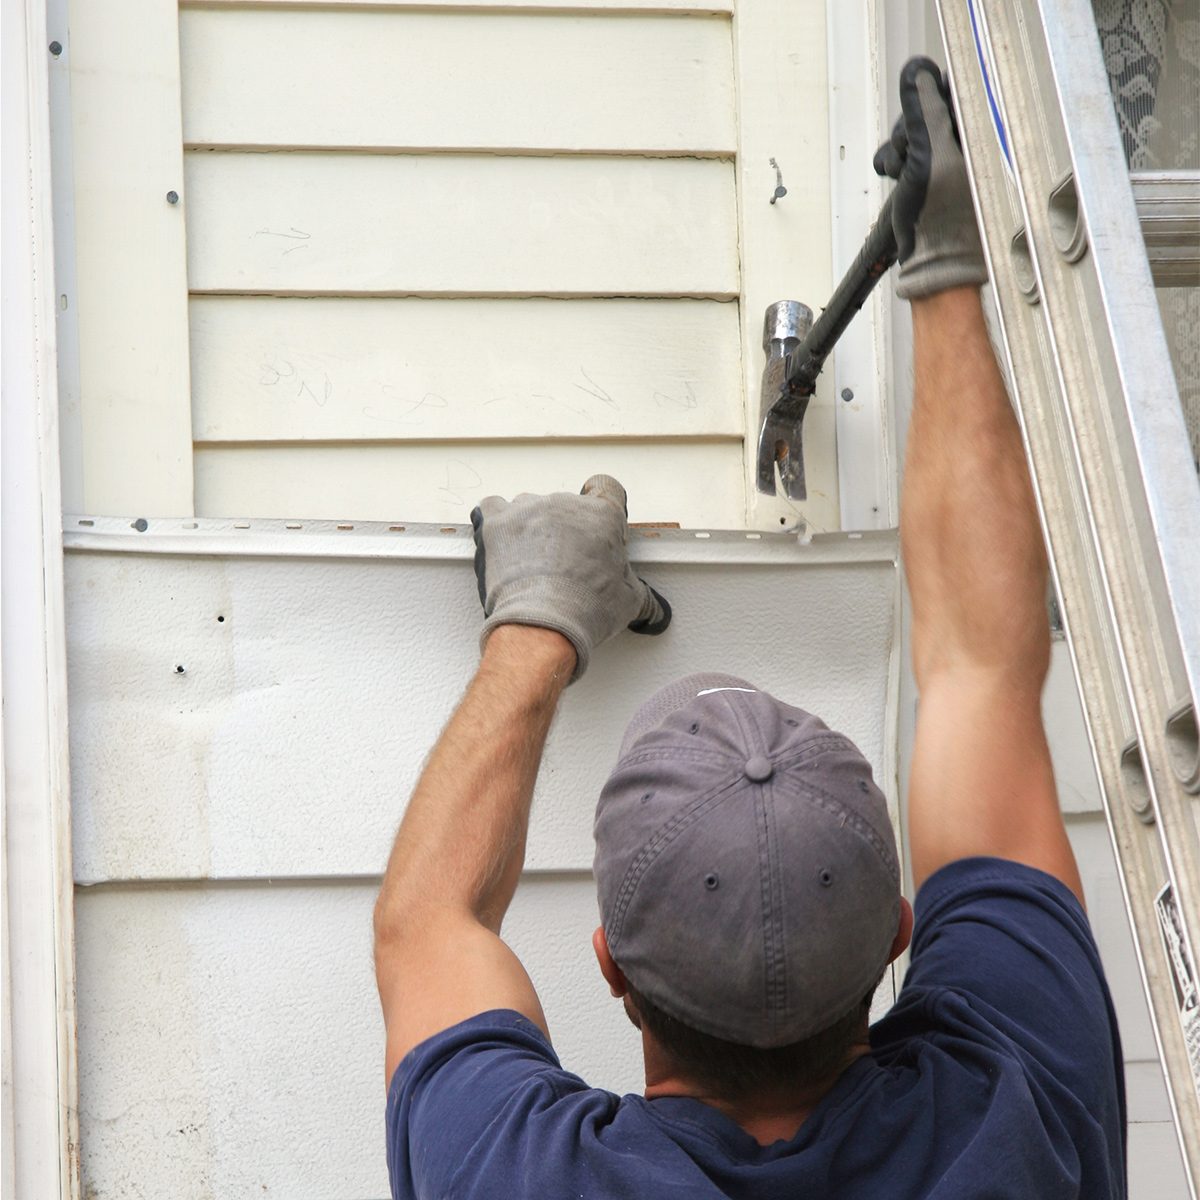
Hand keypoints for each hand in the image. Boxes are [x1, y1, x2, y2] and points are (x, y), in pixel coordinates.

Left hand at [470, 475, 670, 681]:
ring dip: (530, 527)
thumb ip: (643, 598)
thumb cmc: (585, 609)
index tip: (596, 521)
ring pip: (529, 506)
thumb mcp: (629, 604)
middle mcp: (565, 504)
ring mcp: (528, 509)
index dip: (601, 502)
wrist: (541, 624)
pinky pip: (492, 508)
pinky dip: (495, 522)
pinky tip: (500, 544)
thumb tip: (655, 611)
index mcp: (602, 515)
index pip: (606, 487)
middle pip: (565, 504)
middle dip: (564, 528)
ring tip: (529, 561)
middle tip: (564, 561)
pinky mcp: (497, 522)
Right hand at [874, 57, 986, 299]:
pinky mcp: (929, 179)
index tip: (917, 124)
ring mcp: (947, 162)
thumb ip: (924, 112)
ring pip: (911, 135)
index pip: (950, 92)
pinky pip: (905, 156)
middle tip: (908, 156)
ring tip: (901, 175)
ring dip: (898, 151)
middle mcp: (966, 146)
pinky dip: (895, 166)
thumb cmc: (941, 219)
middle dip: (907, 132)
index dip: (926, 102)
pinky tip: (896, 182)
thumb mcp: (930, 157)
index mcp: (979, 135)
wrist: (935, 265)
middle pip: (925, 112)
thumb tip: (918, 73)